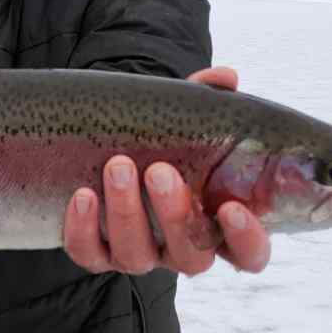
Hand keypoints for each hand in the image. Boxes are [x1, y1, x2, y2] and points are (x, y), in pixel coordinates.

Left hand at [63, 66, 271, 275]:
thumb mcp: (187, 119)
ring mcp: (139, 254)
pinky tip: (83, 194)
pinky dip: (83, 229)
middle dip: (174, 214)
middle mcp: (181, 248)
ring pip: (136, 255)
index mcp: (217, 224)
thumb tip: (226, 76)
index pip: (249, 253)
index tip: (231, 208)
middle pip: (191, 256)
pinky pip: (89, 254)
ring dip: (126, 212)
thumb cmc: (164, 139)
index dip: (246, 239)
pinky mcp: (97, 254)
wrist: (110, 144)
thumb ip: (209, 99)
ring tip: (117, 165)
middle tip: (159, 171)